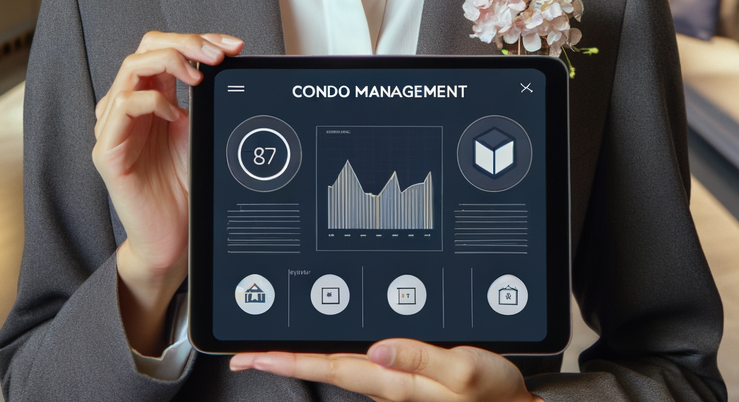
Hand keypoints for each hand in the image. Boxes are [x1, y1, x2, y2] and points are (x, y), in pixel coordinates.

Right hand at [92, 30, 242, 352]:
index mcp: (153, 94)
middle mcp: (130, 103)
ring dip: (171, 63)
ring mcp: (114, 124)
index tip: (232, 46)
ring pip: (132, 67)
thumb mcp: (202, 126)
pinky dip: (153, 101)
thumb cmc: (185, 182)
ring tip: (198, 78)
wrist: (174, 233)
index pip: (166, 46)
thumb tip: (229, 57)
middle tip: (217, 55)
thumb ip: (204, 94)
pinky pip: (123, 106)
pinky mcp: (107, 149)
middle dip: (186, 42)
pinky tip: (175, 115)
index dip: (199, 39)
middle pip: (147, 46)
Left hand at [229, 338, 540, 401]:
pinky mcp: (407, 377)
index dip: (287, 360)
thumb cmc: (493, 393)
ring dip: (306, 355)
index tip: (249, 356)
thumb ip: (421, 358)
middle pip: (325, 366)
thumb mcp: (464, 370)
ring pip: (340, 364)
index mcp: (394, 380)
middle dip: (283, 358)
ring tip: (274, 346)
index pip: (329, 366)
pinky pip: (360, 361)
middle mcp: (388, 382)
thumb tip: (377, 347)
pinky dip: (336, 352)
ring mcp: (396, 382)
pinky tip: (329, 345)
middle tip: (244, 352)